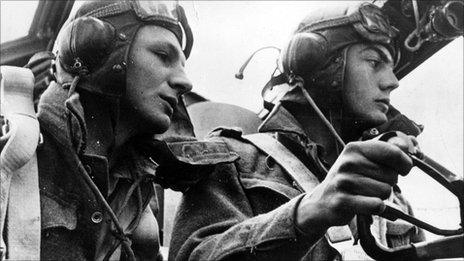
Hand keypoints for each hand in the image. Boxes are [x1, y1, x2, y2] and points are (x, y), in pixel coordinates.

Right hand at [295, 138, 413, 234]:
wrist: (322, 201)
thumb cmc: (349, 180)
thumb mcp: (363, 160)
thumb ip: (386, 151)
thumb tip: (408, 144)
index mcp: (354, 148)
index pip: (392, 152)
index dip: (405, 163)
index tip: (404, 169)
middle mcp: (348, 162)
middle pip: (391, 175)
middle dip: (387, 183)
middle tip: (371, 185)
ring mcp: (343, 181)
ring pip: (385, 191)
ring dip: (380, 197)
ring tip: (365, 194)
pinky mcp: (342, 201)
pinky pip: (376, 205)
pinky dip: (376, 208)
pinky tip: (364, 204)